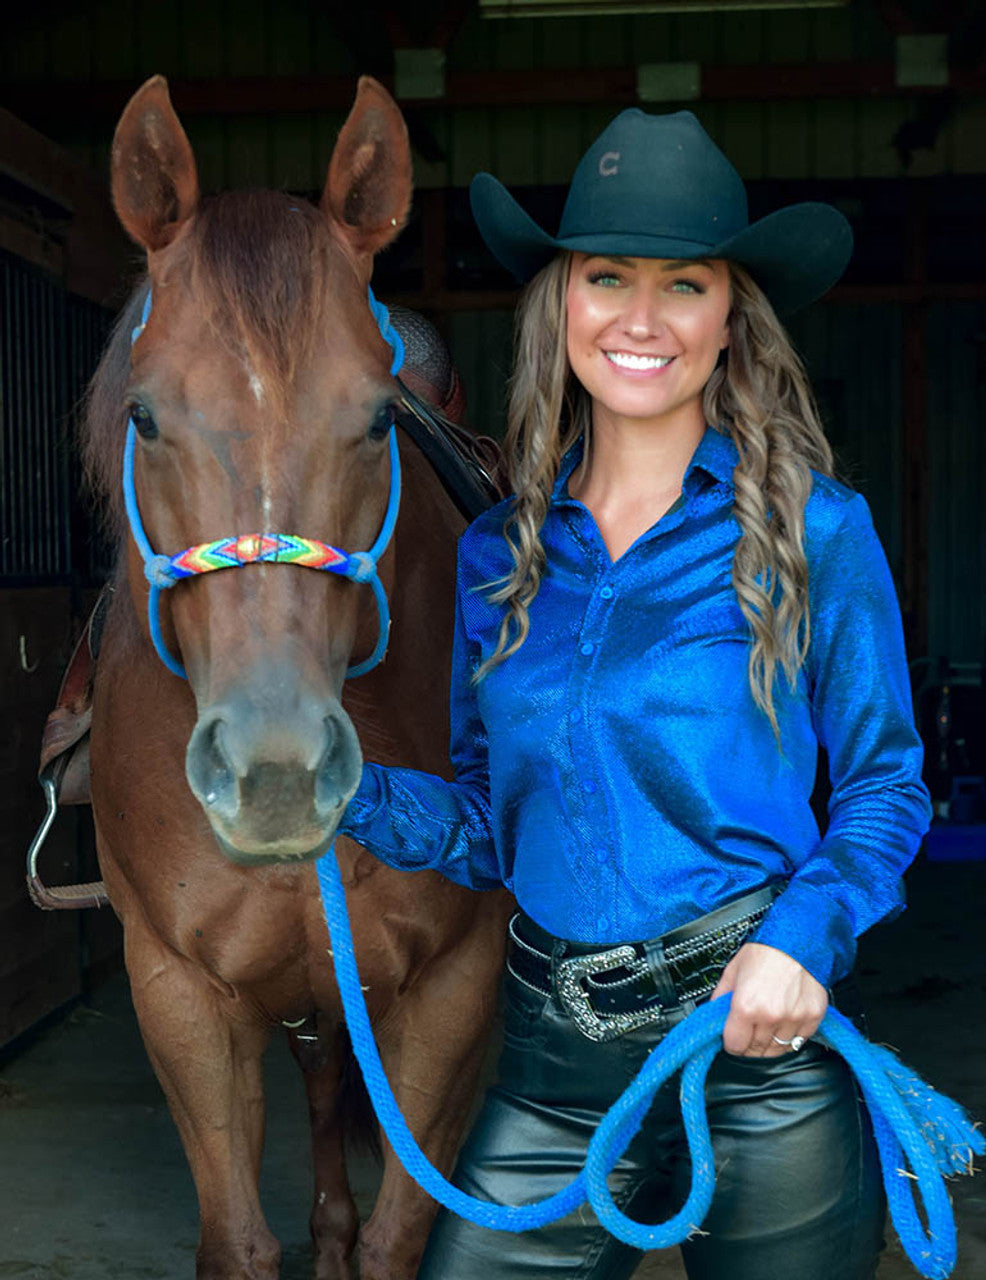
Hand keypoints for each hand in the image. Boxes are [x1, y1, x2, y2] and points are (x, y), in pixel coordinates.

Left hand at [710, 942, 826, 1057]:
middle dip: (749, 1046)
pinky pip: (799, 1042)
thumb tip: (715, 1017)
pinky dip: (790, 1038)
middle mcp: (770, 1016)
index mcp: (746, 1006)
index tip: (733, 1038)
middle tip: (748, 1034)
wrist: (796, 939)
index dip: (731, 1043)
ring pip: (778, 1050)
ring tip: (766, 1029)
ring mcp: (793, 1019)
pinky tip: (783, 1024)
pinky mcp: (812, 1018)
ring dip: (769, 1045)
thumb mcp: (732, 971)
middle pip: (756, 1052)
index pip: (734, 1046)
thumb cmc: (765, 951)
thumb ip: (721, 998)